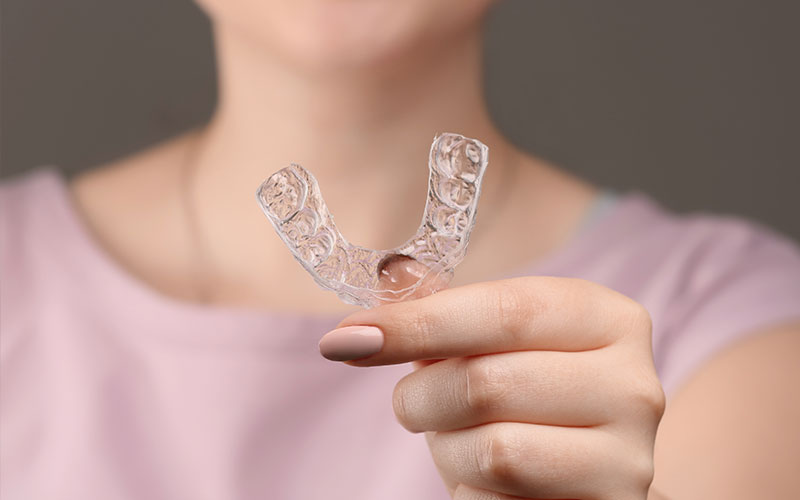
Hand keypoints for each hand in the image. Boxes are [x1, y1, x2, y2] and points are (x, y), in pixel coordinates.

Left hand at [319, 277, 665, 499]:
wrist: (584, 471)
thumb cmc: (529, 399)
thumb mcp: (493, 344)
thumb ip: (445, 310)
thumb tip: (391, 271)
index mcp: (607, 318)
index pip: (502, 310)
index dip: (417, 324)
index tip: (346, 339)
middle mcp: (633, 383)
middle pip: (486, 382)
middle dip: (421, 397)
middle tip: (411, 403)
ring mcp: (629, 456)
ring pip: (493, 449)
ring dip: (446, 446)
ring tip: (458, 439)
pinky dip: (468, 489)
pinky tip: (486, 477)